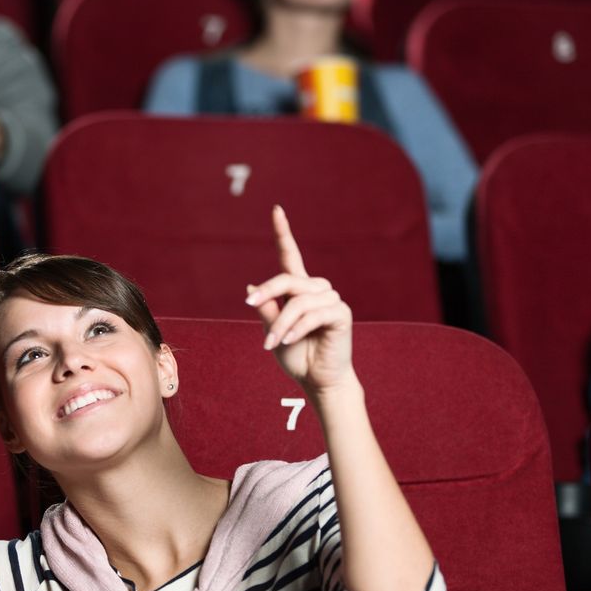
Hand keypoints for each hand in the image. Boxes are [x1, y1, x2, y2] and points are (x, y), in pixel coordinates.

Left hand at [244, 205, 355, 397]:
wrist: (318, 380)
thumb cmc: (296, 356)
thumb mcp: (273, 331)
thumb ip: (266, 309)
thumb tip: (251, 288)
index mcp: (299, 290)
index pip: (290, 256)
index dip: (283, 233)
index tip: (276, 210)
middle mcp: (317, 290)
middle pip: (288, 279)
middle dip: (267, 293)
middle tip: (248, 306)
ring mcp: (331, 300)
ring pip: (298, 301)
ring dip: (281, 323)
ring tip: (273, 343)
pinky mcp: (341, 314)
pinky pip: (313, 314)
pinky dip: (297, 328)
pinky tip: (288, 340)